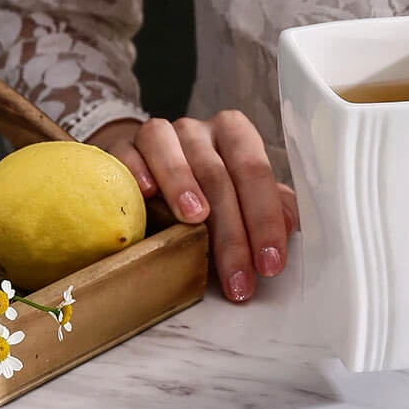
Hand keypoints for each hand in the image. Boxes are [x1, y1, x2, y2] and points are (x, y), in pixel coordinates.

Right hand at [89, 114, 297, 302]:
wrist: (150, 169)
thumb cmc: (208, 191)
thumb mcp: (245, 198)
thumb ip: (271, 208)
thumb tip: (287, 224)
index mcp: (235, 137)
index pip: (256, 173)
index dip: (265, 220)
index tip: (269, 264)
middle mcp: (198, 131)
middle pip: (217, 175)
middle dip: (231, 233)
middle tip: (237, 278)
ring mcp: (158, 134)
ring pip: (170, 149)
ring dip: (183, 184)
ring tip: (194, 220)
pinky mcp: (121, 146)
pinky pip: (127, 151)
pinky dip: (136, 169)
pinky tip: (145, 192)